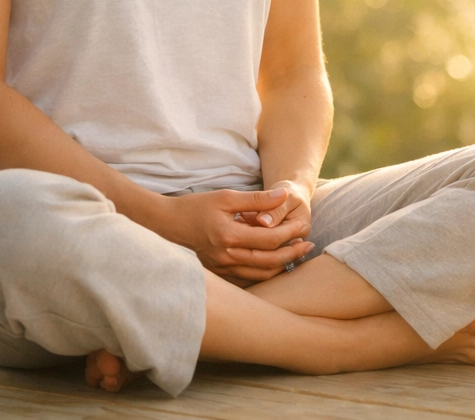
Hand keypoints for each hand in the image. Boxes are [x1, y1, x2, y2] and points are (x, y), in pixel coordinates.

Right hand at [152, 187, 313, 284]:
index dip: (290, 233)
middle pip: (268, 261)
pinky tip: (275, 262)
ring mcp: (221, 268)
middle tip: (308, 245)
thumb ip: (256, 199)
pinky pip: (248, 278)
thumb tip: (284, 195)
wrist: (166, 224)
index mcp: (229, 236)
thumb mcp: (226, 197)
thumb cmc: (196, 206)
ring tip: (296, 253)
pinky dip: (264, 272)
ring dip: (281, 265)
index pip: (269, 240)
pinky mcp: (218, 273)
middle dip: (292, 253)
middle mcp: (226, 257)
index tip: (304, 225)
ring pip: (260, 274)